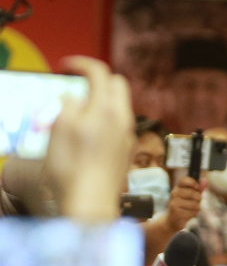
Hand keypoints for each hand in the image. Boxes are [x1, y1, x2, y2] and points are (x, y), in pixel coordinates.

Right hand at [44, 56, 134, 220]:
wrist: (91, 202)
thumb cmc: (72, 167)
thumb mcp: (60, 128)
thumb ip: (69, 105)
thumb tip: (75, 98)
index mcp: (107, 108)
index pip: (100, 72)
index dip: (81, 64)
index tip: (66, 66)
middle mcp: (123, 119)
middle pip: (117, 85)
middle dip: (98, 79)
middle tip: (76, 85)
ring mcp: (128, 136)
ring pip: (119, 106)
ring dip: (101, 101)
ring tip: (77, 112)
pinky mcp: (126, 151)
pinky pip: (119, 125)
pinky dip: (105, 120)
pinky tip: (88, 134)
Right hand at [167, 176, 205, 231]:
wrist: (173, 220)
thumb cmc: (185, 206)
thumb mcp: (192, 196)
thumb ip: (199, 188)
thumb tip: (204, 180)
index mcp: (178, 187)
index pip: (184, 180)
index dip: (193, 182)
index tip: (198, 187)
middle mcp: (174, 193)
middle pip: (192, 193)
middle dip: (198, 199)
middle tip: (195, 202)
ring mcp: (174, 203)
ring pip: (194, 204)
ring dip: (197, 208)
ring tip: (191, 209)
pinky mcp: (176, 212)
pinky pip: (192, 212)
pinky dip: (193, 215)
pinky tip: (187, 215)